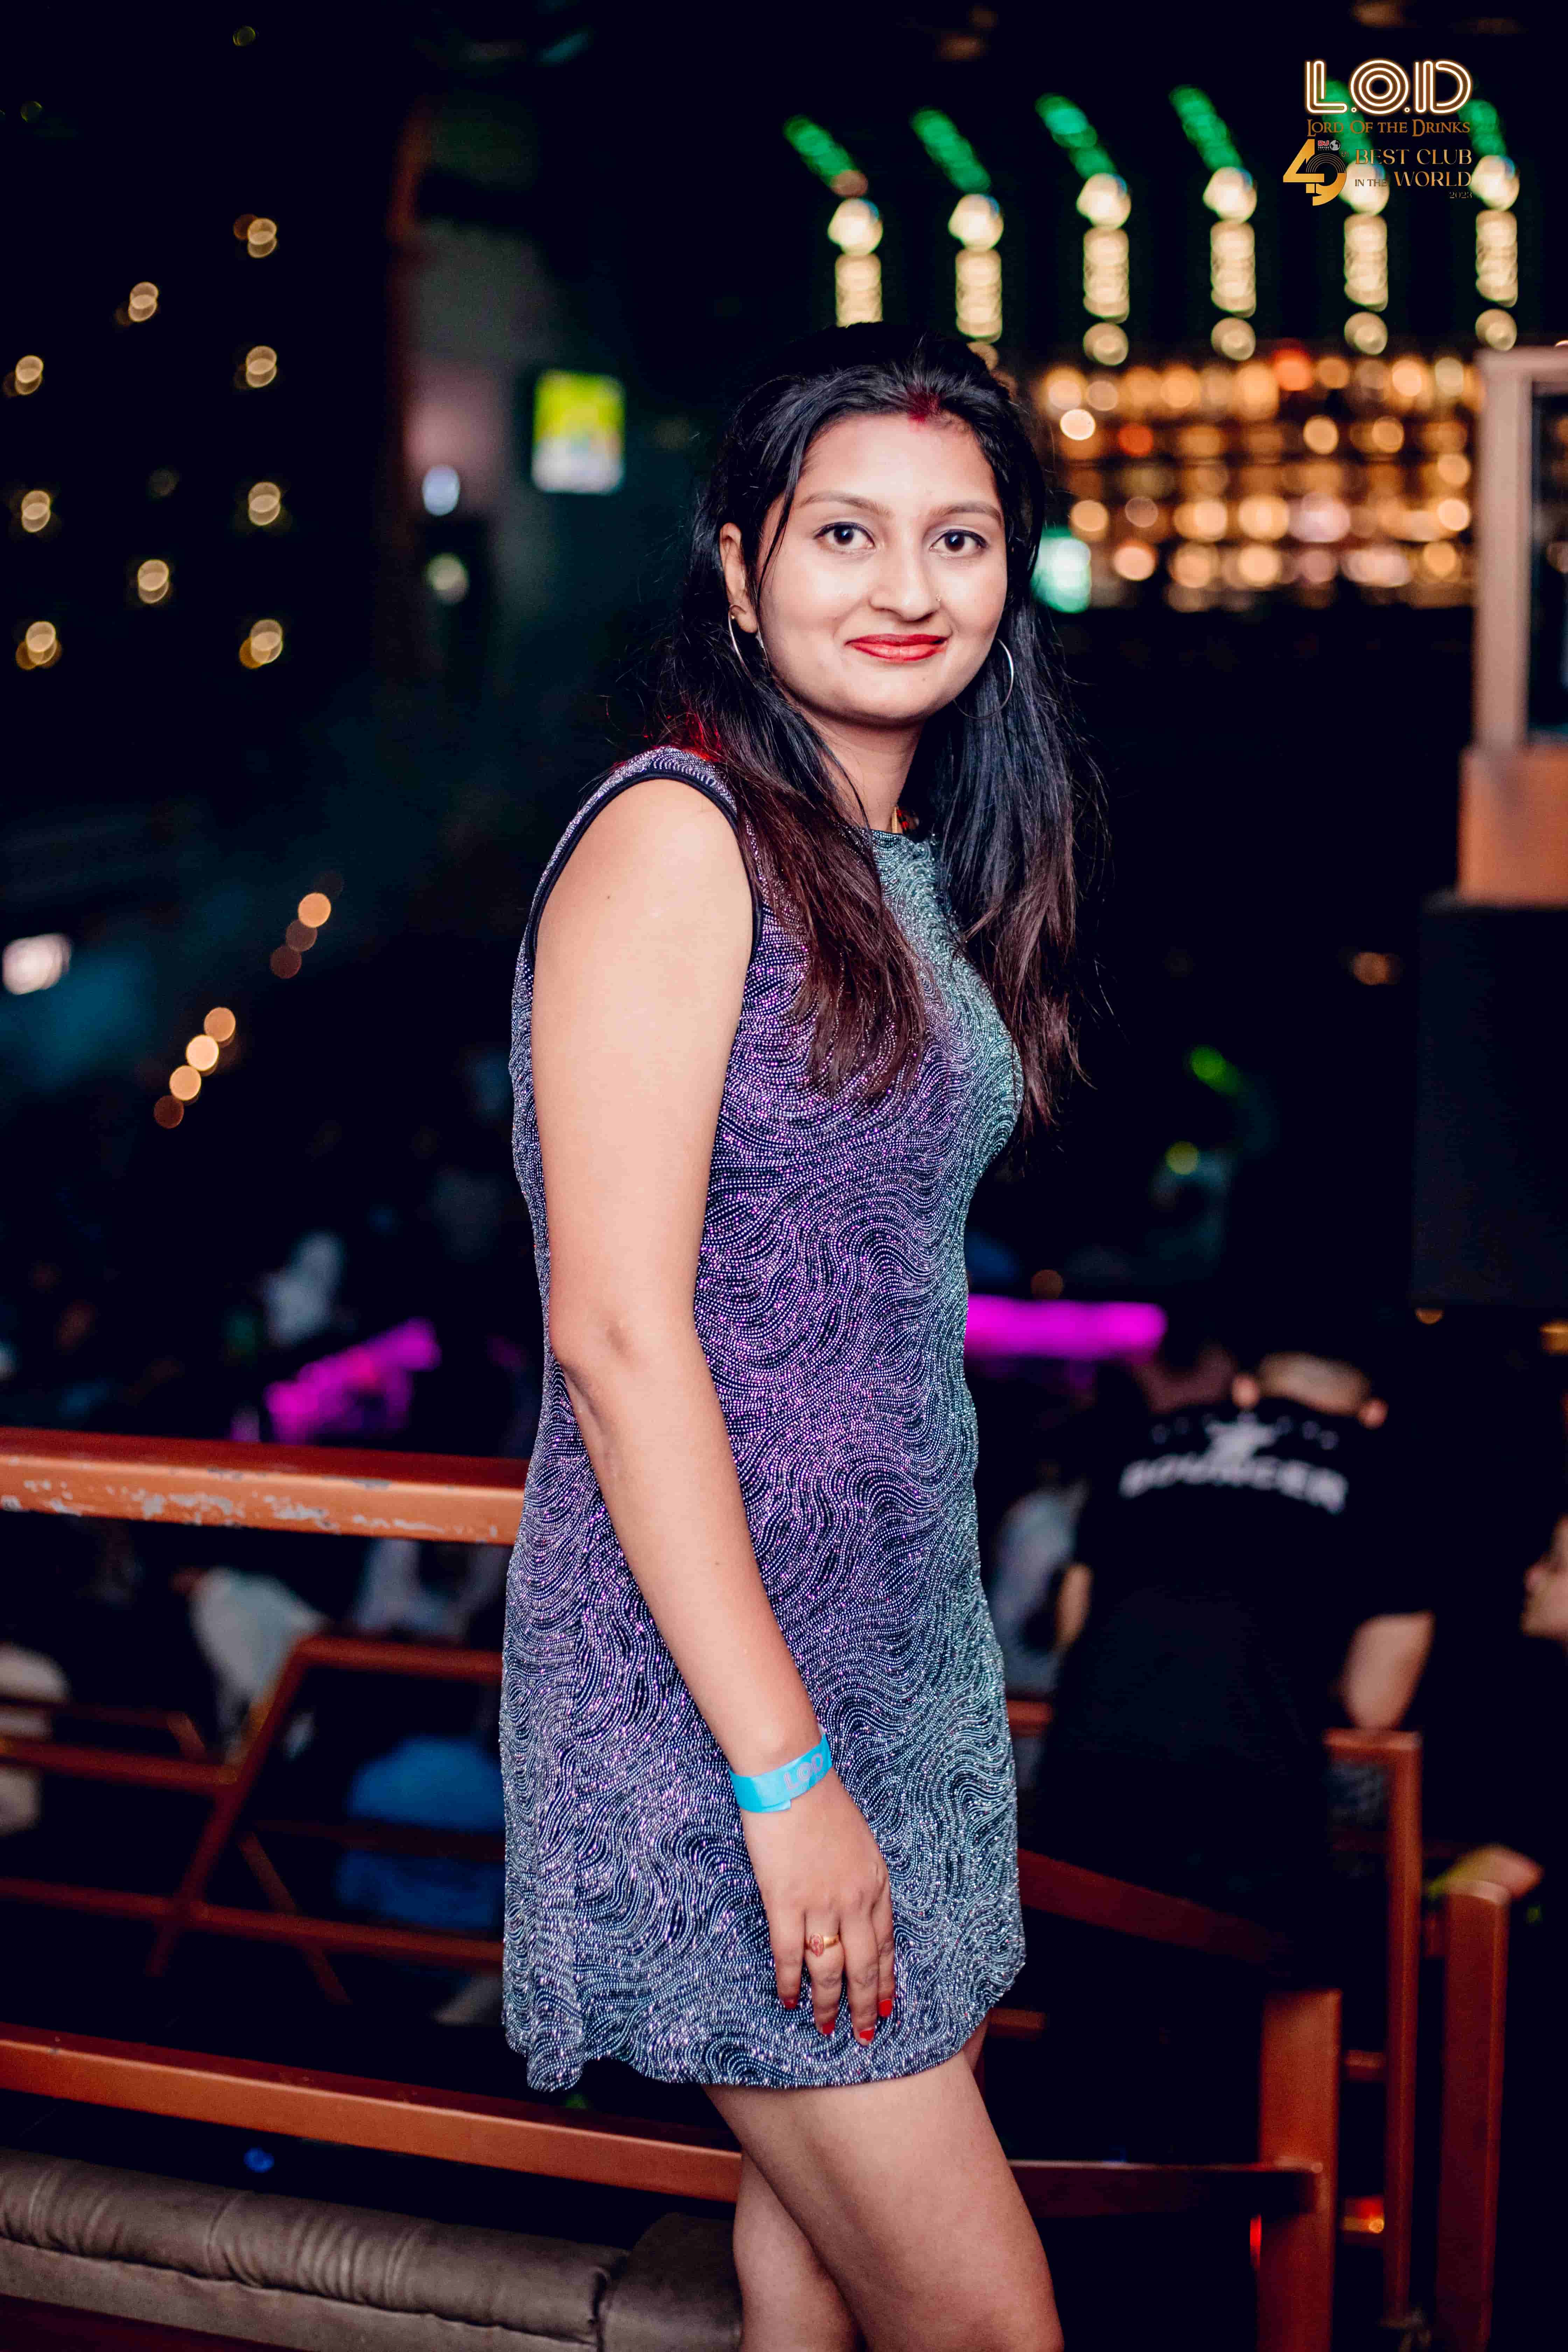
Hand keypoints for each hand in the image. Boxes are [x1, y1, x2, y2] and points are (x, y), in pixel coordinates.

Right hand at [740, 1770, 895, 2041]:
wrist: (792, 1774)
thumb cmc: (822, 1800)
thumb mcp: (859, 1840)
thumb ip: (861, 1877)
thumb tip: (856, 1907)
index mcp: (875, 1883)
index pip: (887, 1943)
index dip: (887, 1979)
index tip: (888, 2006)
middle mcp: (855, 1899)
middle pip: (864, 1966)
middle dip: (865, 2005)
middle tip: (864, 2035)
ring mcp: (820, 1903)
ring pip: (829, 1969)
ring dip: (827, 2004)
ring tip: (824, 2028)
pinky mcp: (785, 1901)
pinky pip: (789, 1954)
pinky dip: (790, 1982)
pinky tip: (788, 2000)